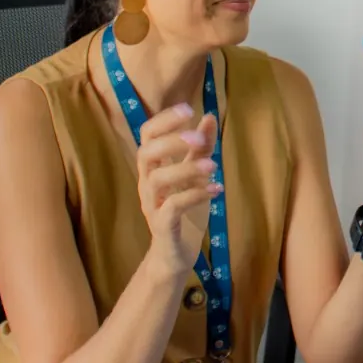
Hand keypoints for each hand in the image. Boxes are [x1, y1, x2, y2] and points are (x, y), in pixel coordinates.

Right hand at [137, 103, 219, 275]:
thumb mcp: (195, 176)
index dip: (165, 120)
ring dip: (186, 168)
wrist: (175, 255)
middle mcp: (147, 184)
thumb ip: (200, 148)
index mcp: (153, 168)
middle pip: (146, 154)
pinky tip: (216, 189)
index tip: (188, 108)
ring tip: (213, 166)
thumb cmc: (184, 212)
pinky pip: (172, 207)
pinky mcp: (162, 226)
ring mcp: (152, 205)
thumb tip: (208, 116)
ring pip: (157, 180)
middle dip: (172, 142)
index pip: (147, 136)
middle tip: (199, 138)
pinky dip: (195, 195)